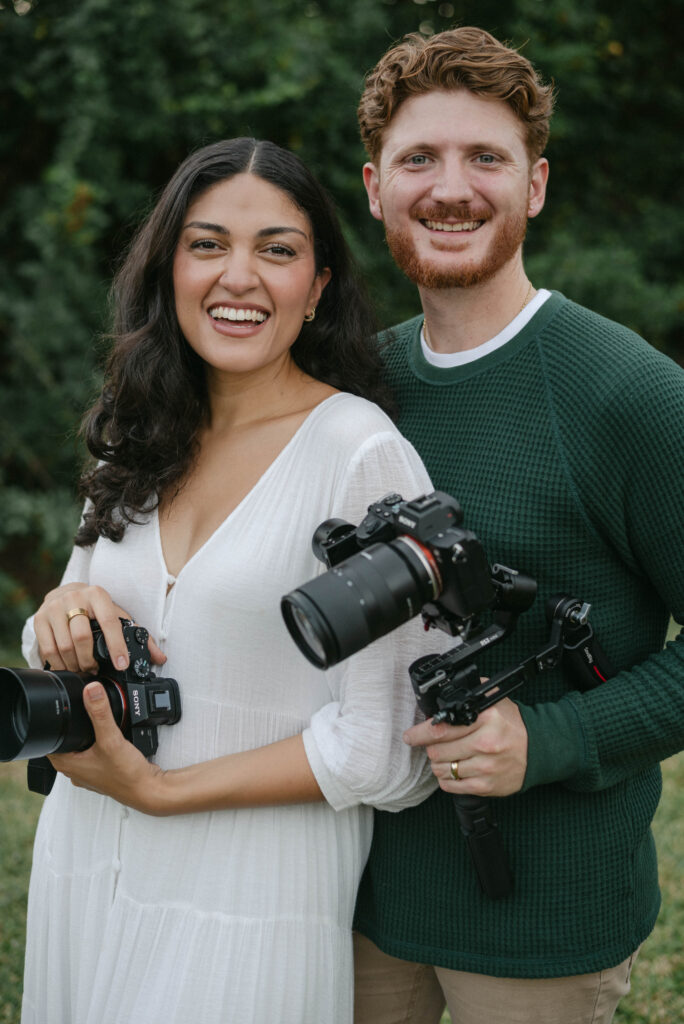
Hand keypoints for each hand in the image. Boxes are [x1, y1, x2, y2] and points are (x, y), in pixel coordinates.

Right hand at [34, 583, 165, 673]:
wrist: (66, 593)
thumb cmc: (96, 608)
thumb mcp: (117, 615)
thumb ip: (140, 636)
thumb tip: (160, 658)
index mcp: (98, 594)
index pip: (109, 622)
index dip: (117, 646)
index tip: (122, 665)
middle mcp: (75, 597)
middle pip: (82, 637)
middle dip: (91, 661)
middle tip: (96, 670)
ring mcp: (54, 608)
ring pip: (64, 645)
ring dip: (76, 664)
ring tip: (84, 670)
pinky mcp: (39, 619)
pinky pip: (48, 649)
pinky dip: (60, 664)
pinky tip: (68, 668)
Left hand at [50, 682, 164, 813]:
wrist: (148, 789)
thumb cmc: (126, 775)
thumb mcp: (111, 739)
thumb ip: (100, 713)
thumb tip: (91, 690)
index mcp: (69, 764)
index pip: (49, 741)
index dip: (54, 724)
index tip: (62, 709)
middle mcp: (76, 771)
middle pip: (65, 743)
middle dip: (71, 728)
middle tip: (79, 711)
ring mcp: (90, 772)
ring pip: (80, 749)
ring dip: (85, 736)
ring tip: (94, 723)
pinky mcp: (103, 772)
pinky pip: (94, 754)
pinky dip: (98, 744)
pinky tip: (109, 738)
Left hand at [403, 698, 527, 796]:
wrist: (538, 749)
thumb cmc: (512, 725)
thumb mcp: (494, 701)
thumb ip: (468, 696)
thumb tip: (439, 700)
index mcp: (486, 719)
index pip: (441, 728)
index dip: (420, 733)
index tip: (410, 736)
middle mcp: (485, 743)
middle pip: (437, 751)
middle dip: (430, 748)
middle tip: (434, 744)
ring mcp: (486, 767)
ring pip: (442, 770)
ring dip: (438, 764)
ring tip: (445, 757)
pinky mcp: (487, 786)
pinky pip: (452, 786)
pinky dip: (446, 779)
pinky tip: (453, 771)